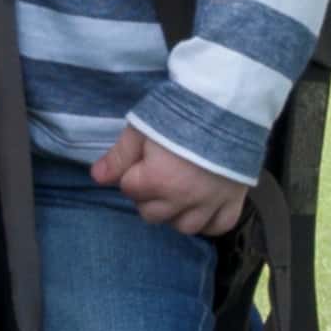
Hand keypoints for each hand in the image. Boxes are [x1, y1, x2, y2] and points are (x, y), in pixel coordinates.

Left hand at [94, 126, 249, 236]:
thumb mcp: (142, 128)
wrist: (228, 103)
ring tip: (176, 193)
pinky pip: (218, 227)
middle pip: (151, 214)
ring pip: (183, 227)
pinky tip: (202, 208)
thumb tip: (97, 177)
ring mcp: (210, 203)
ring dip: (175, 213)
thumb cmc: (180, 111)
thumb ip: (119, 156)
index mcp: (157, 181)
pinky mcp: (233, 201)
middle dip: (148, 196)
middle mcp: (182, 199)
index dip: (131, 173)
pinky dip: (208, 222)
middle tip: (157, 174)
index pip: (129, 189)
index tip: (141, 159)